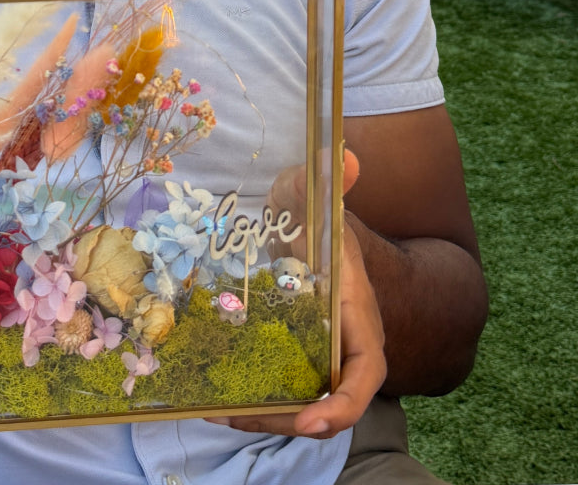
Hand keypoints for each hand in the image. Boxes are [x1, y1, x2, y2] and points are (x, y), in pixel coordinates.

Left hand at [206, 149, 386, 438]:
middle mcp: (341, 339)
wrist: (306, 224)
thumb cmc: (312, 214)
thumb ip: (323, 180)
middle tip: (238, 418)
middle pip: (328, 400)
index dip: (346, 403)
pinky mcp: (293, 352)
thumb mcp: (310, 195)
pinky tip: (210, 398)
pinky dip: (249, 398)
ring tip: (214, 411)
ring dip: (261, 414)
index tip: (311, 421)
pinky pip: (277, 385)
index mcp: (354, 308)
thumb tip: (344, 156)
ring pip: (297, 398)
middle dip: (290, 420)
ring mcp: (318, 350)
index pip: (366, 368)